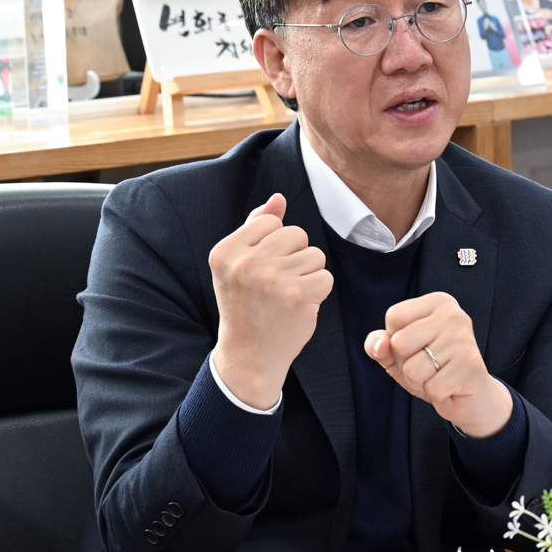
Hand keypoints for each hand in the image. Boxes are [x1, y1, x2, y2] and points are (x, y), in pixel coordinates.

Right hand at [209, 194, 332, 408]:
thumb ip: (256, 228)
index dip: (275, 244)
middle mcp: (245, 263)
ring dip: (309, 274)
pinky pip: (326, 276)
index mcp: (225, 252)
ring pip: (315, 254)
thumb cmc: (247, 304)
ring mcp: (272, 280)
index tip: (262, 268)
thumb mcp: (239, 265)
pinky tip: (300, 305)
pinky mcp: (297, 296)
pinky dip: (319, 290)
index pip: (271, 222)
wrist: (249, 353)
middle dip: (295, 256)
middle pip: (297, 234)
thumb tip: (278, 198)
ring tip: (288, 294)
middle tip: (278, 284)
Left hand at [365, 292, 514, 437]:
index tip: (418, 346)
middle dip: (406, 364)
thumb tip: (378, 345)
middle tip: (429, 365)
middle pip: (400, 342)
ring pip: (413, 369)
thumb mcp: (398, 354)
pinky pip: (431, 387)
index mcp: (438, 302)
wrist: (471, 396)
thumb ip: (379, 344)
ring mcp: (464, 339)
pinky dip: (435, 393)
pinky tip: (450, 387)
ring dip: (420, 381)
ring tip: (438, 376)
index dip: (396, 340)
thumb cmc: (432, 369)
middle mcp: (454, 315)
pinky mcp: (470, 365)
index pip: (394, 317)